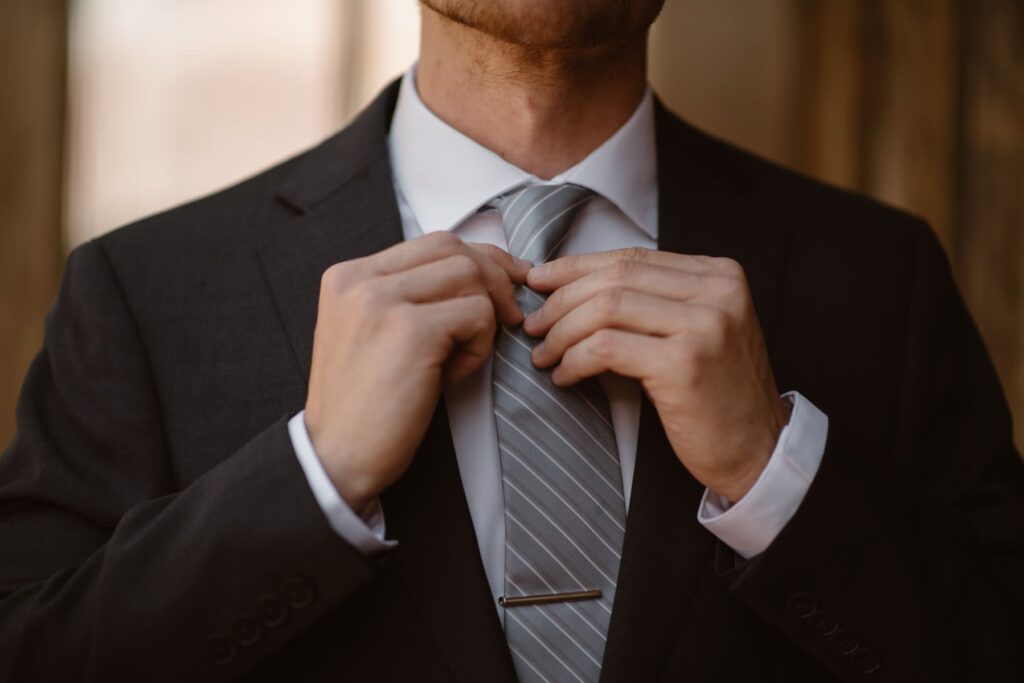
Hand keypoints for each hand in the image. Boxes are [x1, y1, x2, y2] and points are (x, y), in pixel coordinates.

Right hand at [305, 232, 528, 511]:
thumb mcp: (372, 335)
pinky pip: (477, 314)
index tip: (506, 282)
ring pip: (469, 277)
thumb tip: (478, 273)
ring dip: (484, 317)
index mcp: (348, 276)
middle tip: (510, 317)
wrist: (336, 458)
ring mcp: (382, 301)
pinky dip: (479, 346)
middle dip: (494, 278)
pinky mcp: (410, 330)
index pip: (432, 241)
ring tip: (461, 358)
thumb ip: (408, 299)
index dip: (480, 257)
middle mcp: (360, 279)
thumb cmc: (363, 406)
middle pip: (454, 250)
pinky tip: (454, 375)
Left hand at [524, 248, 788, 501]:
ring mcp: (704, 325)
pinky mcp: (684, 363)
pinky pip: (606, 347)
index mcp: (719, 275)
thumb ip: (655, 301)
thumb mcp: (697, 331)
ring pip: (605, 308)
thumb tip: (577, 284)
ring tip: (544, 355)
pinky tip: (565, 376)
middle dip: (561, 300)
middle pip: (615, 278)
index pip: (631, 259)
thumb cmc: (718, 395)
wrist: (759, 450)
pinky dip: (575, 360)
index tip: (540, 282)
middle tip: (534, 326)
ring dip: (562, 332)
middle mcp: (717, 291)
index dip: (576, 267)